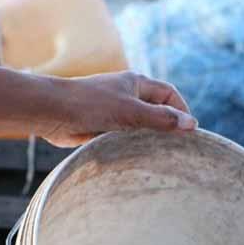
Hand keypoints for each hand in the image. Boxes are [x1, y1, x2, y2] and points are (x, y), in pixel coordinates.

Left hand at [37, 72, 197, 146]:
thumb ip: (161, 119)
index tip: (189, 132)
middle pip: (156, 111)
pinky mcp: (102, 127)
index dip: (181, 111)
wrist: (51, 112)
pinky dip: (131, 147)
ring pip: (140, 126)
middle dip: (167, 127)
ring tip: (160, 157)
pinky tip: (136, 160)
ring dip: (148, 139)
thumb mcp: (131, 112)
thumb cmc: (90, 104)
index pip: (169, 95)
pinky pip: (124, 138)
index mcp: (136, 84)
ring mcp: (115, 112)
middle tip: (178, 149)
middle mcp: (127, 96)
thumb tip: (192, 125)